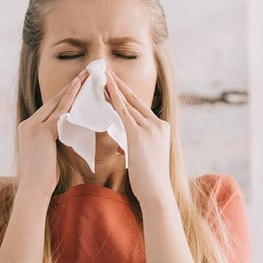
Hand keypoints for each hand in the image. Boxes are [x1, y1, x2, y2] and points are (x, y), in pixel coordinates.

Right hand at [16, 69, 87, 198]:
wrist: (34, 190)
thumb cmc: (44, 177)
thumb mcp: (48, 153)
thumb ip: (55, 139)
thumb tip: (68, 132)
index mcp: (28, 128)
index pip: (50, 108)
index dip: (65, 96)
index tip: (79, 84)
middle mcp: (27, 124)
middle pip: (53, 101)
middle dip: (71, 87)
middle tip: (85, 73)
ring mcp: (32, 127)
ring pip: (57, 103)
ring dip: (73, 88)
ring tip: (86, 76)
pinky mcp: (41, 132)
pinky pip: (60, 113)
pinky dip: (71, 100)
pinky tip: (81, 90)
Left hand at [105, 69, 172, 202]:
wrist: (156, 192)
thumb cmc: (149, 181)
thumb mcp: (142, 157)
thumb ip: (132, 145)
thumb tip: (121, 143)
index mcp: (161, 129)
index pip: (140, 108)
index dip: (127, 94)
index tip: (116, 82)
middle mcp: (157, 124)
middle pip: (135, 100)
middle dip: (120, 84)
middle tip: (107, 70)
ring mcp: (149, 128)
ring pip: (128, 103)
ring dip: (114, 87)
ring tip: (102, 74)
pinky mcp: (138, 134)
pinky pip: (123, 111)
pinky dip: (114, 97)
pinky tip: (105, 86)